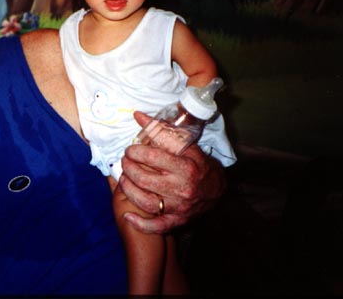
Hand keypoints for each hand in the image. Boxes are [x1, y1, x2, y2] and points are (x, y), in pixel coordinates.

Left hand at [117, 111, 226, 233]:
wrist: (218, 189)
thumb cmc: (198, 163)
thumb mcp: (185, 144)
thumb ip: (160, 130)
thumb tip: (137, 115)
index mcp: (185, 166)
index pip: (152, 157)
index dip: (136, 151)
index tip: (130, 149)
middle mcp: (182, 188)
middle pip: (145, 179)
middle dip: (129, 168)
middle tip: (125, 162)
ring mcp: (179, 207)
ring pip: (147, 202)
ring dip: (129, 191)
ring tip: (124, 180)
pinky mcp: (178, 220)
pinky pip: (157, 226)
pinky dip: (141, 224)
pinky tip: (128, 216)